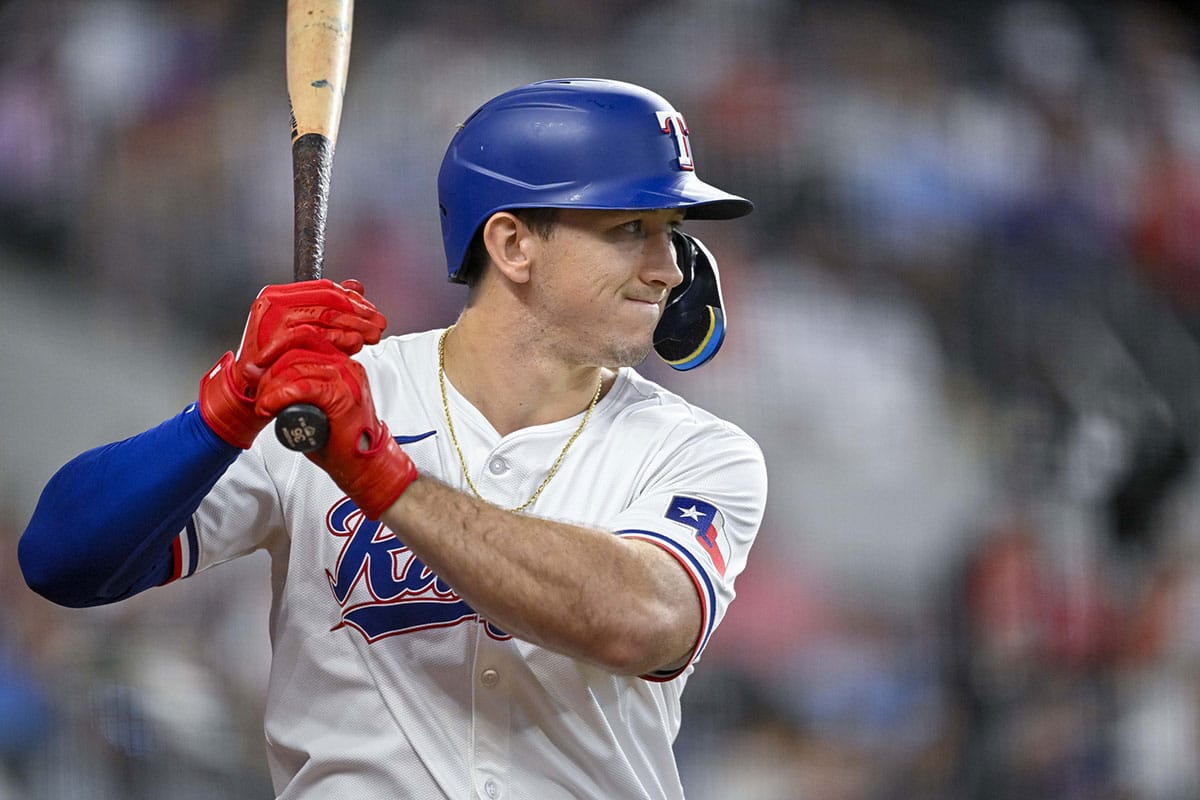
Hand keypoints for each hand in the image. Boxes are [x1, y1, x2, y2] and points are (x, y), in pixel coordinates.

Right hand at [199, 279, 385, 447]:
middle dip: (359, 313)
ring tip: (369, 336)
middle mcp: (273, 301)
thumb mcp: (309, 330)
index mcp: (280, 295)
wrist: (255, 389)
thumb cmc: (279, 361)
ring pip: (323, 315)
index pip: (324, 288)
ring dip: (353, 326)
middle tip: (377, 324)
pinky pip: (312, 334)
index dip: (354, 300)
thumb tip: (356, 288)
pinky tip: (352, 344)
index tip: (372, 311)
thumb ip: (330, 308)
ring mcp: (270, 318)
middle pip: (327, 300)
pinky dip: (336, 338)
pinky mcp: (271, 337)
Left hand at [254, 348, 416, 518]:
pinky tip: (270, 407)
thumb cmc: (340, 440)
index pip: (304, 339)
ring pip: (295, 369)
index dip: (275, 348)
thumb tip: (260, 375)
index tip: (257, 364)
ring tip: (264, 406)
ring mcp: (346, 380)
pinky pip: (302, 388)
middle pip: (295, 353)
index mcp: (341, 363)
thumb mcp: (313, 404)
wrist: (364, 463)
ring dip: (270, 388)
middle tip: (260, 395)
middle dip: (268, 374)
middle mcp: (345, 366)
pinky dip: (280, 397)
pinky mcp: (342, 397)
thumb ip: (294, 386)